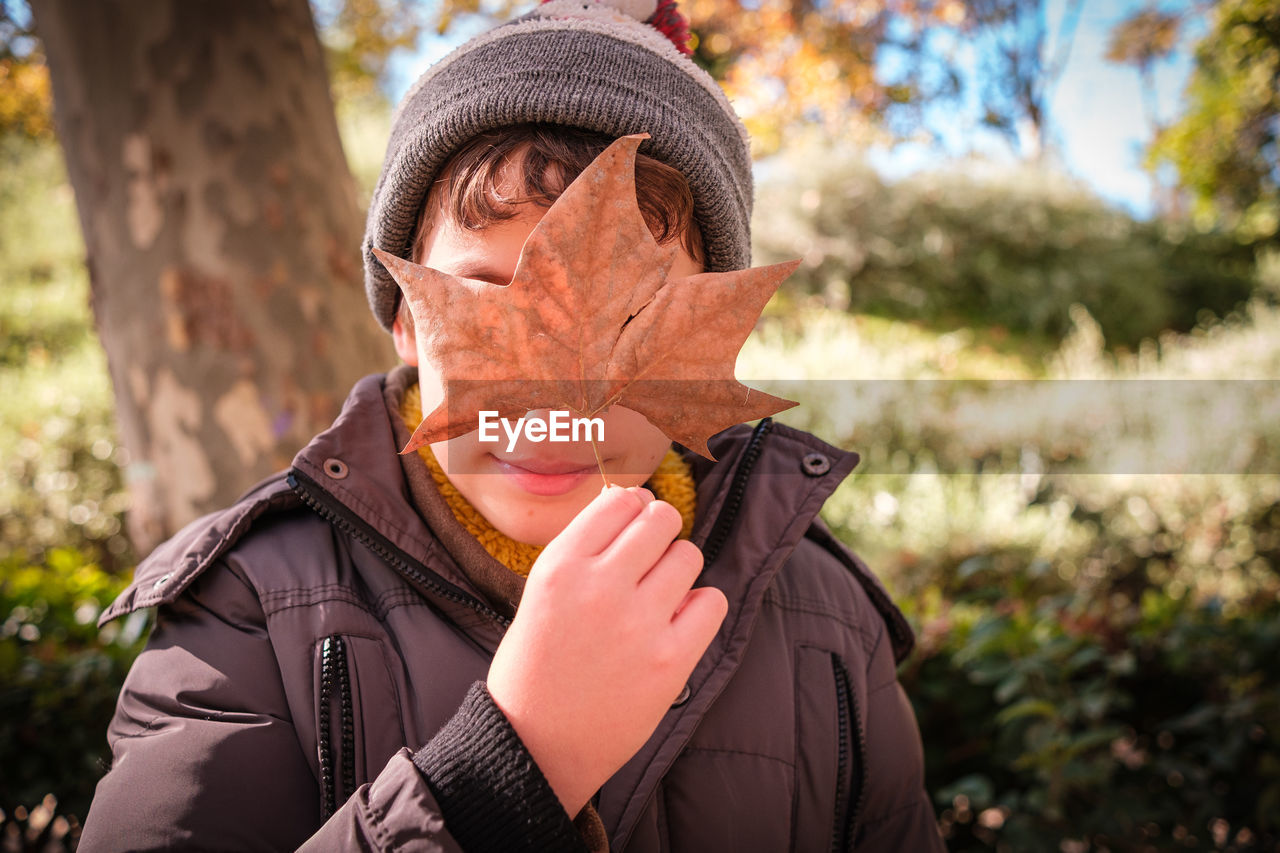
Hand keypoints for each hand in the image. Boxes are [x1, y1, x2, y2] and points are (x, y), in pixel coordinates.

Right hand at [486, 484, 727, 816]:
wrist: (536, 746)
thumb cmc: (535, 668)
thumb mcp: (541, 594)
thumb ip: (584, 549)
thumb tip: (637, 502)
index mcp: (560, 567)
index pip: (619, 501)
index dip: (634, 507)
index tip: (634, 522)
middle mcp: (600, 587)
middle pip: (661, 521)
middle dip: (661, 531)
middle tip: (652, 556)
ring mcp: (638, 624)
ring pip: (687, 557)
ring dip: (678, 570)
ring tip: (659, 596)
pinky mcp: (670, 661)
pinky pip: (712, 602)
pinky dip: (700, 607)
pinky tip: (678, 622)